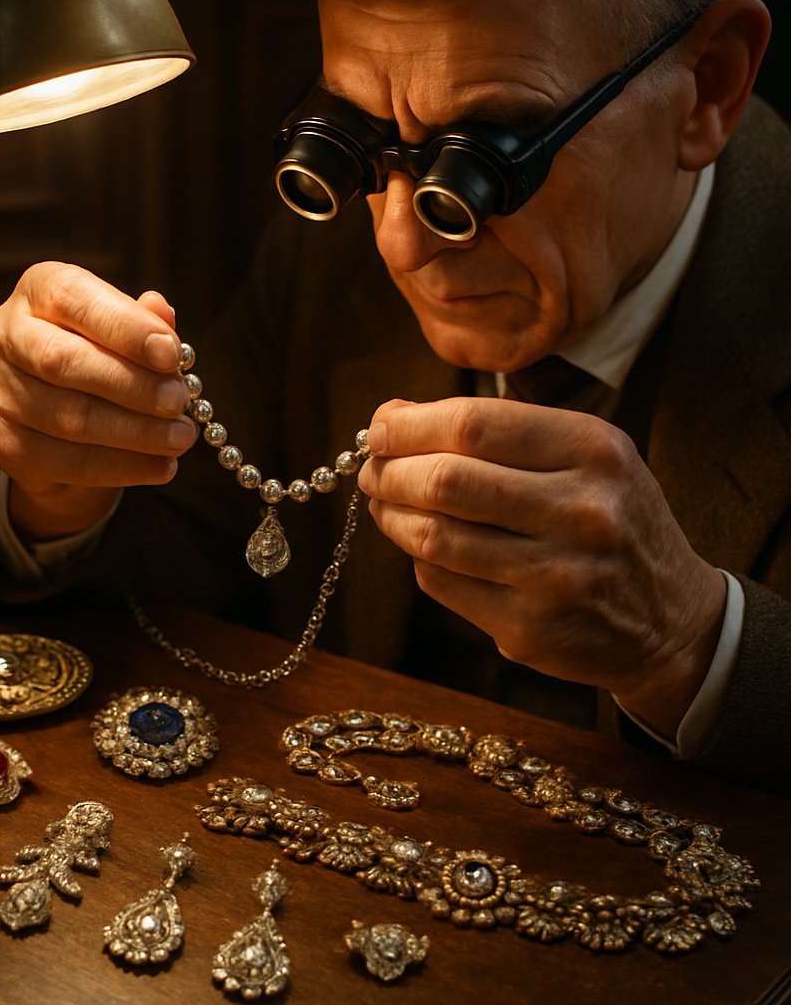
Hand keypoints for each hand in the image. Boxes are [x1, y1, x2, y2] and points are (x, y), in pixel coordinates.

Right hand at [0, 262, 198, 539]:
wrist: (60, 423)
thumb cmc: (102, 359)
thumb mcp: (124, 331)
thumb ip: (143, 322)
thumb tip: (161, 313)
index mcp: (37, 291)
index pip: (73, 299)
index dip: (125, 327)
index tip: (171, 354)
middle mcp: (4, 336)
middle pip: (62, 362)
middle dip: (131, 385)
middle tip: (178, 402)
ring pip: (70, 418)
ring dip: (136, 432)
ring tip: (180, 438)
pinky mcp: (7, 444)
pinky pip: (69, 462)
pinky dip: (124, 466)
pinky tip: (162, 466)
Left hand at [358, 397, 726, 737]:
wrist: (673, 621)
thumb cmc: (612, 520)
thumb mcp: (584, 457)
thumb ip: (497, 432)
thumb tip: (393, 416)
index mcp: (595, 451)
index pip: (473, 424)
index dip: (408, 425)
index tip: (379, 427)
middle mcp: (581, 512)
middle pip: (445, 480)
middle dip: (388, 470)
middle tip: (373, 470)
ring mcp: (555, 577)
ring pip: (432, 536)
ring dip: (390, 515)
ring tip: (383, 503)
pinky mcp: (529, 629)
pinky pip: (440, 583)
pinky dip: (416, 557)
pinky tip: (419, 543)